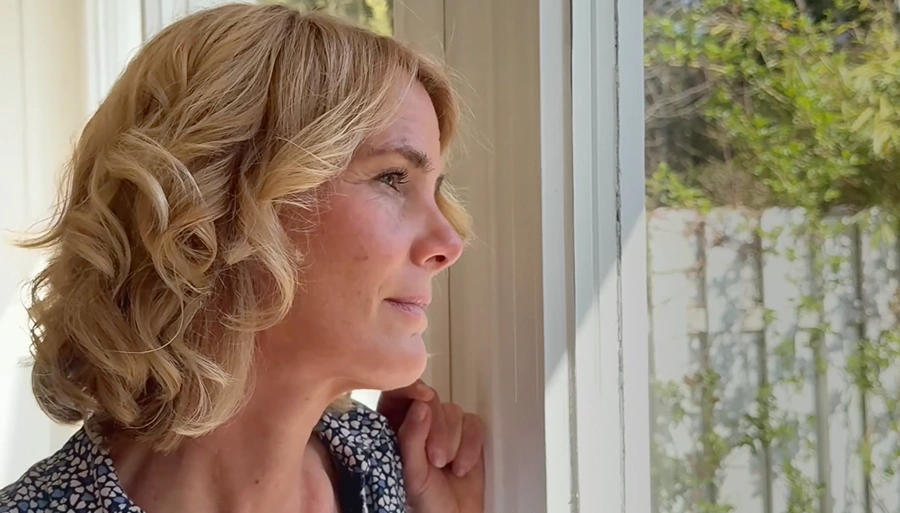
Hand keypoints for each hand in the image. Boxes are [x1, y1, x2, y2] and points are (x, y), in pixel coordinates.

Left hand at [378, 380, 485, 512]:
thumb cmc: (425, 502)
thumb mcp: (412, 473)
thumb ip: (411, 438)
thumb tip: (420, 405)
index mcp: (394, 427)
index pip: (396, 393)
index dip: (410, 388)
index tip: (423, 399)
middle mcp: (419, 423)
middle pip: (430, 400)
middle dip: (437, 429)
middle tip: (436, 459)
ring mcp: (445, 427)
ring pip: (453, 411)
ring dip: (453, 442)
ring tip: (447, 467)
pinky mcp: (468, 433)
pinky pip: (474, 424)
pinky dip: (471, 447)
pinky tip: (462, 467)